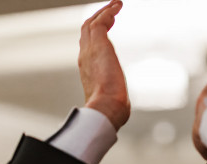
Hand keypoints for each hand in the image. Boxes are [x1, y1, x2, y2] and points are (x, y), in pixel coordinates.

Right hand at [79, 0, 129, 130]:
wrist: (105, 108)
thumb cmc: (109, 109)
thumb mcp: (110, 99)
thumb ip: (113, 97)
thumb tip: (121, 111)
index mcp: (86, 70)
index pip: (86, 46)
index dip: (94, 34)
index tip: (106, 26)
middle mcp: (84, 58)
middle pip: (85, 32)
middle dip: (96, 19)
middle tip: (110, 12)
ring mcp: (89, 51)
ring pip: (90, 23)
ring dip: (103, 12)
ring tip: (115, 5)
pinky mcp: (98, 45)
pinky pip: (100, 22)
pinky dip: (108, 12)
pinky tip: (118, 6)